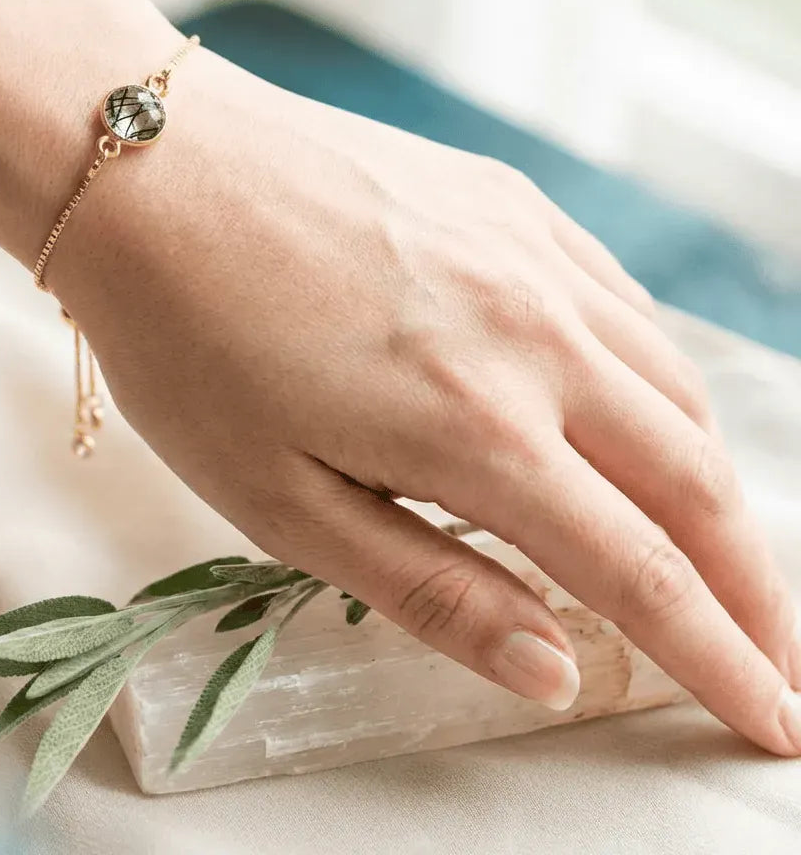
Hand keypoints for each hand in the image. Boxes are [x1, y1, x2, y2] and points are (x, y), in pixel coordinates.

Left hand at [52, 45, 800, 754]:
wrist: (152, 171)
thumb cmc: (188, 344)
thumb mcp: (281, 502)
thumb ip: (429, 587)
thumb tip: (552, 667)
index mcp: (477, 430)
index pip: (641, 570)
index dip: (720, 657)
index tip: (773, 719)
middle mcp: (535, 336)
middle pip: (695, 479)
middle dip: (753, 583)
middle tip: (782, 651)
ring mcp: (532, 256)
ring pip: (673, 387)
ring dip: (711, 481)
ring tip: (717, 546)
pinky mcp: (511, 205)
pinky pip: (623, 305)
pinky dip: (654, 379)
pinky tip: (640, 408)